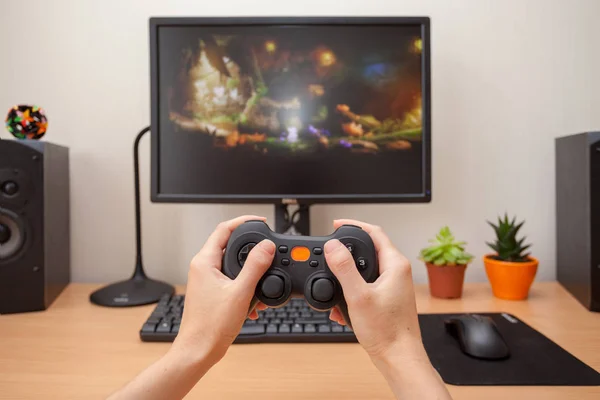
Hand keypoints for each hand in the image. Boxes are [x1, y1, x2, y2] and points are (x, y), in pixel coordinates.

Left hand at [173, 215, 274, 363]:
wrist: (198, 351)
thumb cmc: (211, 326)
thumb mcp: (240, 293)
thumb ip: (255, 267)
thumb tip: (266, 247)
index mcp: (204, 261)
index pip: (224, 229)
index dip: (243, 221)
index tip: (260, 221)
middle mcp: (202, 267)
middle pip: (230, 245)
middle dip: (250, 249)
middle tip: (267, 250)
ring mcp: (206, 280)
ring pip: (232, 265)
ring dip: (250, 273)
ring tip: (262, 283)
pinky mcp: (211, 292)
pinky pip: (231, 280)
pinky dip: (245, 286)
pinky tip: (253, 302)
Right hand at [324, 219, 422, 359]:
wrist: (398, 359)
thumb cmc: (387, 332)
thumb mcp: (358, 296)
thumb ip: (344, 268)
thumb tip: (333, 246)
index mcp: (395, 265)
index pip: (374, 232)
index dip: (354, 224)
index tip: (336, 224)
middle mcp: (397, 272)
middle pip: (368, 250)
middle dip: (345, 254)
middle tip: (329, 255)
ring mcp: (393, 286)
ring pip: (364, 270)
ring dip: (346, 278)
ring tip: (332, 287)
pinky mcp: (387, 298)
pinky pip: (365, 286)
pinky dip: (351, 293)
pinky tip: (340, 308)